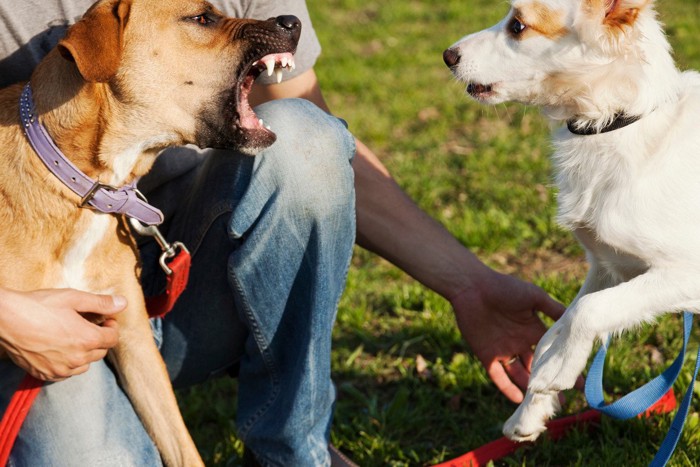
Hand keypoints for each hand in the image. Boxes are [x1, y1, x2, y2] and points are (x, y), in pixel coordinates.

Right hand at [0, 288, 124, 380]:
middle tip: (89, 325)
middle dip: (99, 338)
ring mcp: (61, 369)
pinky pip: (67, 373)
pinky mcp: (46, 374)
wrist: (6, 320)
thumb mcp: (73, 298)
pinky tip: (59, 349)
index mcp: (88, 339)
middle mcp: (77, 359)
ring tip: (73, 336)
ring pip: (85, 365)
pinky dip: (69, 363)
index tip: (105, 319)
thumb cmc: (39, 306)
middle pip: (101, 352)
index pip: (113, 339)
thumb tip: (123, 303)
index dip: (111, 327)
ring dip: (85, 352)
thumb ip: (101, 303)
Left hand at [450, 269, 564, 402]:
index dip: (563, 366)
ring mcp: (503, 350)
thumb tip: (576, 319)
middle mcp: (520, 342)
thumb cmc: (503, 287)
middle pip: (537, 368)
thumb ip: (553, 309)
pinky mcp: (486, 354)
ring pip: (519, 375)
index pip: (551, 353)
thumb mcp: (534, 296)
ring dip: (530, 389)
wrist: (472, 286)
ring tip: (543, 404)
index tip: (578, 382)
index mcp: (532, 329)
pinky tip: (519, 400)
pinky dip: (507, 388)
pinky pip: (498, 376)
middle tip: (562, 400)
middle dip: (548, 383)